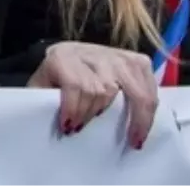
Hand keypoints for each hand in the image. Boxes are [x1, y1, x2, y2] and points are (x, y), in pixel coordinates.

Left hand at [26, 42, 156, 149]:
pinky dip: (149, 103)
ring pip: (131, 85)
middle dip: (98, 114)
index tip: (70, 128)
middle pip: (104, 87)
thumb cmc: (54, 79)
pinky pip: (149, 80)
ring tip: (134, 138)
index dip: (75, 109)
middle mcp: (90, 52)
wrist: (65, 56)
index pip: (76, 84)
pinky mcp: (134, 58)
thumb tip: (63, 126)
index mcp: (63, 57)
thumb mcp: (40, 89)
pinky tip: (145, 121)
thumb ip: (45, 102)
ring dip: (134, 115)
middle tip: (96, 133)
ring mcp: (115, 53)